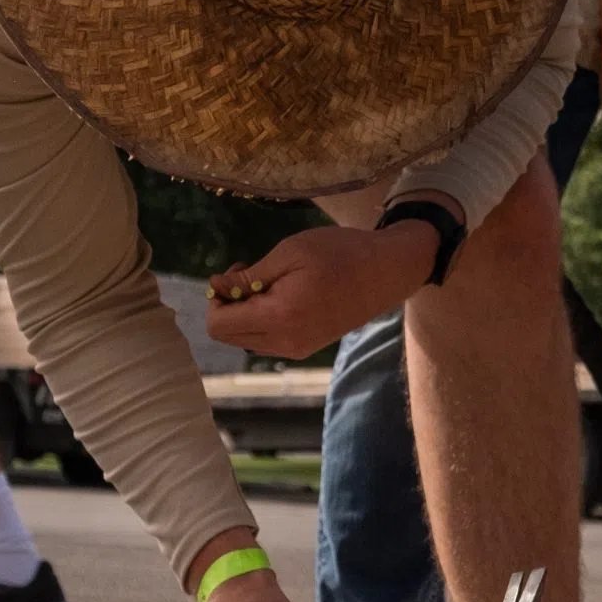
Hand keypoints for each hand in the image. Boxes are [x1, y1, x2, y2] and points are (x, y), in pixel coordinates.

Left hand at [203, 223, 434, 360]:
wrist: (386, 272)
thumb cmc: (339, 254)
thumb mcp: (290, 253)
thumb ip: (249, 276)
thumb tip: (215, 287)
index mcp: (278, 317)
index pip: (218, 325)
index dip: (216, 298)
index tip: (236, 272)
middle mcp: (285, 342)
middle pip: (228, 336)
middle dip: (227, 305)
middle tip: (248, 273)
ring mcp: (297, 348)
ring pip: (246, 340)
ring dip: (244, 313)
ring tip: (268, 283)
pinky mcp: (306, 347)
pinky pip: (266, 341)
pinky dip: (261, 321)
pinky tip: (280, 296)